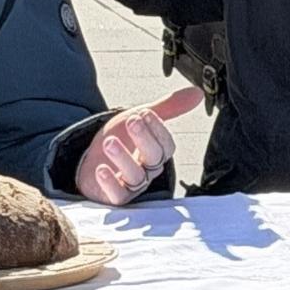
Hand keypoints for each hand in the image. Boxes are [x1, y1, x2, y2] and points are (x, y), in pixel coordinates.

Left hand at [77, 87, 202, 205]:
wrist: (92, 158)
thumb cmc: (121, 138)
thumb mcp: (140, 118)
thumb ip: (167, 107)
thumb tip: (197, 93)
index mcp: (157, 152)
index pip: (167, 145)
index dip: (158, 129)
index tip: (144, 112)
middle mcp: (148, 169)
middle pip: (154, 158)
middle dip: (144, 139)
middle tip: (132, 121)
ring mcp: (131, 184)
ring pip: (135, 176)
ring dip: (123, 158)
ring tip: (109, 142)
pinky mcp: (114, 196)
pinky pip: (117, 195)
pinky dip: (110, 183)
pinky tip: (101, 169)